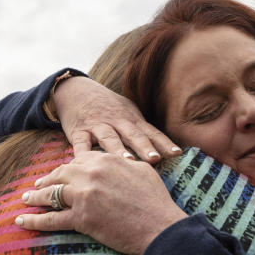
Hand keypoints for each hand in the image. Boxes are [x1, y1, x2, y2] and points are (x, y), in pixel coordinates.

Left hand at [16, 151, 187, 254]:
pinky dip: (34, 221)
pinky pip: (51, 219)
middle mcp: (90, 174)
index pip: (78, 160)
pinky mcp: (81, 219)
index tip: (61, 172)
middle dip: (46, 180)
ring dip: (35, 197)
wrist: (159, 225)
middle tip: (37, 185)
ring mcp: (83, 196)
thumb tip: (122, 159)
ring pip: (51, 194)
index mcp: (105, 160)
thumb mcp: (142, 171)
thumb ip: (125, 162)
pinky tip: (22, 221)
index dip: (67, 168)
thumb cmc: (156, 200)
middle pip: (60, 174)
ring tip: (25, 199)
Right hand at [53, 77, 181, 163]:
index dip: (164, 143)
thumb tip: (169, 151)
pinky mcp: (79, 131)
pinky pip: (81, 143)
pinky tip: (86, 163)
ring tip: (128, 161)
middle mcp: (117, 122)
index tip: (177, 153)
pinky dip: (83, 153)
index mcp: (132, 120)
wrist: (77, 91)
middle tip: (155, 159)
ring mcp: (97, 126)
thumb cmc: (109, 108)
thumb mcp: (129, 113)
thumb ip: (144, 131)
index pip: (151, 133)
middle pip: (133, 135)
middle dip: (144, 147)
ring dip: (119, 149)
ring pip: (109, 138)